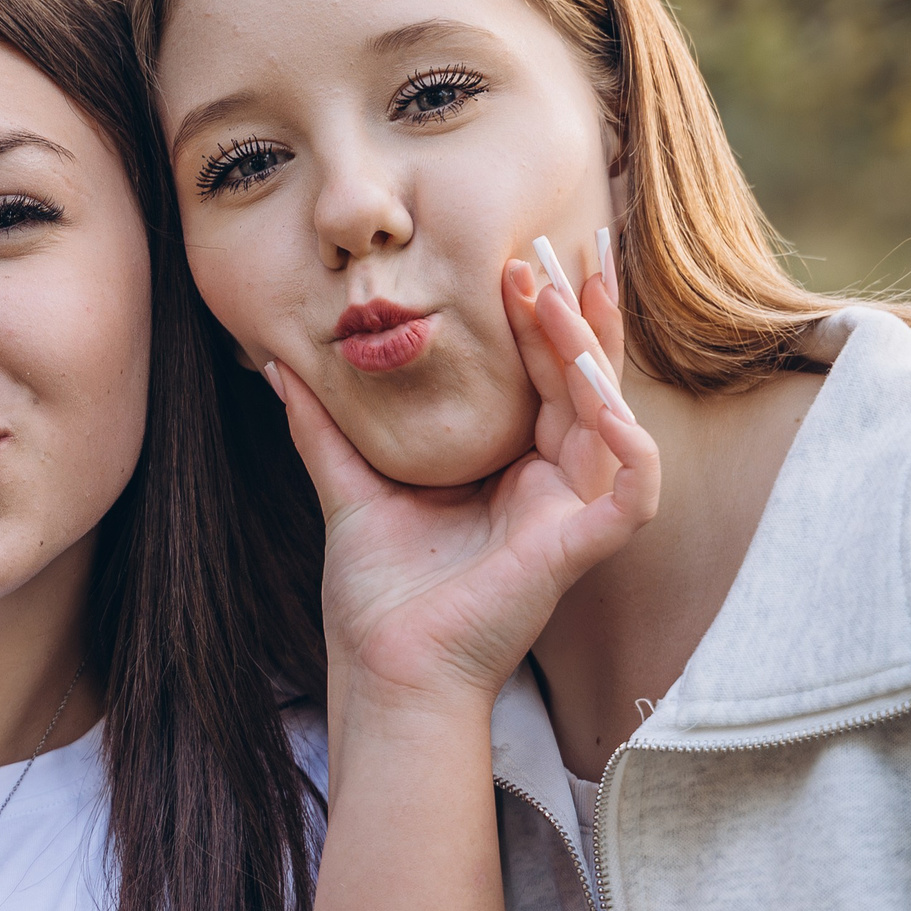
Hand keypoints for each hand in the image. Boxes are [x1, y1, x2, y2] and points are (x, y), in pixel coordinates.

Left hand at [268, 256, 658, 713]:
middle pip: (582, 380)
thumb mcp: (348, 487)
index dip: (535, 318)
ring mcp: (573, 513)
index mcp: (509, 468)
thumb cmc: (377, 593)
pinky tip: (598, 389)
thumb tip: (278, 364)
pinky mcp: (584, 546)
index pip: (537, 376)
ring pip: (611, 414)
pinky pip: (633, 482)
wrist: (383, 666)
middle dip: (577, 312)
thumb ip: (323, 426)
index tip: (515, 259)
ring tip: (563, 292)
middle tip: (563, 245)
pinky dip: (625, 435)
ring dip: (593, 350)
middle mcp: (550, 483)